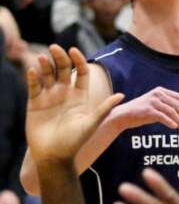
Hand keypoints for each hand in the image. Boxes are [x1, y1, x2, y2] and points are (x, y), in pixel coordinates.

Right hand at [25, 45, 123, 163]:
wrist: (54, 156)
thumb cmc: (75, 142)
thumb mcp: (92, 123)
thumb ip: (104, 108)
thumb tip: (121, 95)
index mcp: (80, 95)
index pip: (80, 72)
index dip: (78, 60)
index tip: (74, 51)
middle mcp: (65, 93)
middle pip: (62, 69)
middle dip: (59, 57)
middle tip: (55, 47)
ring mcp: (49, 97)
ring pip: (47, 75)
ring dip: (45, 65)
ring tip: (41, 57)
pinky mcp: (34, 103)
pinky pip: (33, 86)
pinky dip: (32, 77)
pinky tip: (32, 70)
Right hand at [109, 87, 178, 132]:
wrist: (123, 115)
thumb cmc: (142, 111)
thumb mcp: (156, 105)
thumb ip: (167, 105)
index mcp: (160, 91)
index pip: (178, 96)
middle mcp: (157, 94)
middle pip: (176, 104)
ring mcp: (152, 102)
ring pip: (171, 111)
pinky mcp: (148, 110)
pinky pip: (163, 117)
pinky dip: (170, 122)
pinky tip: (174, 127)